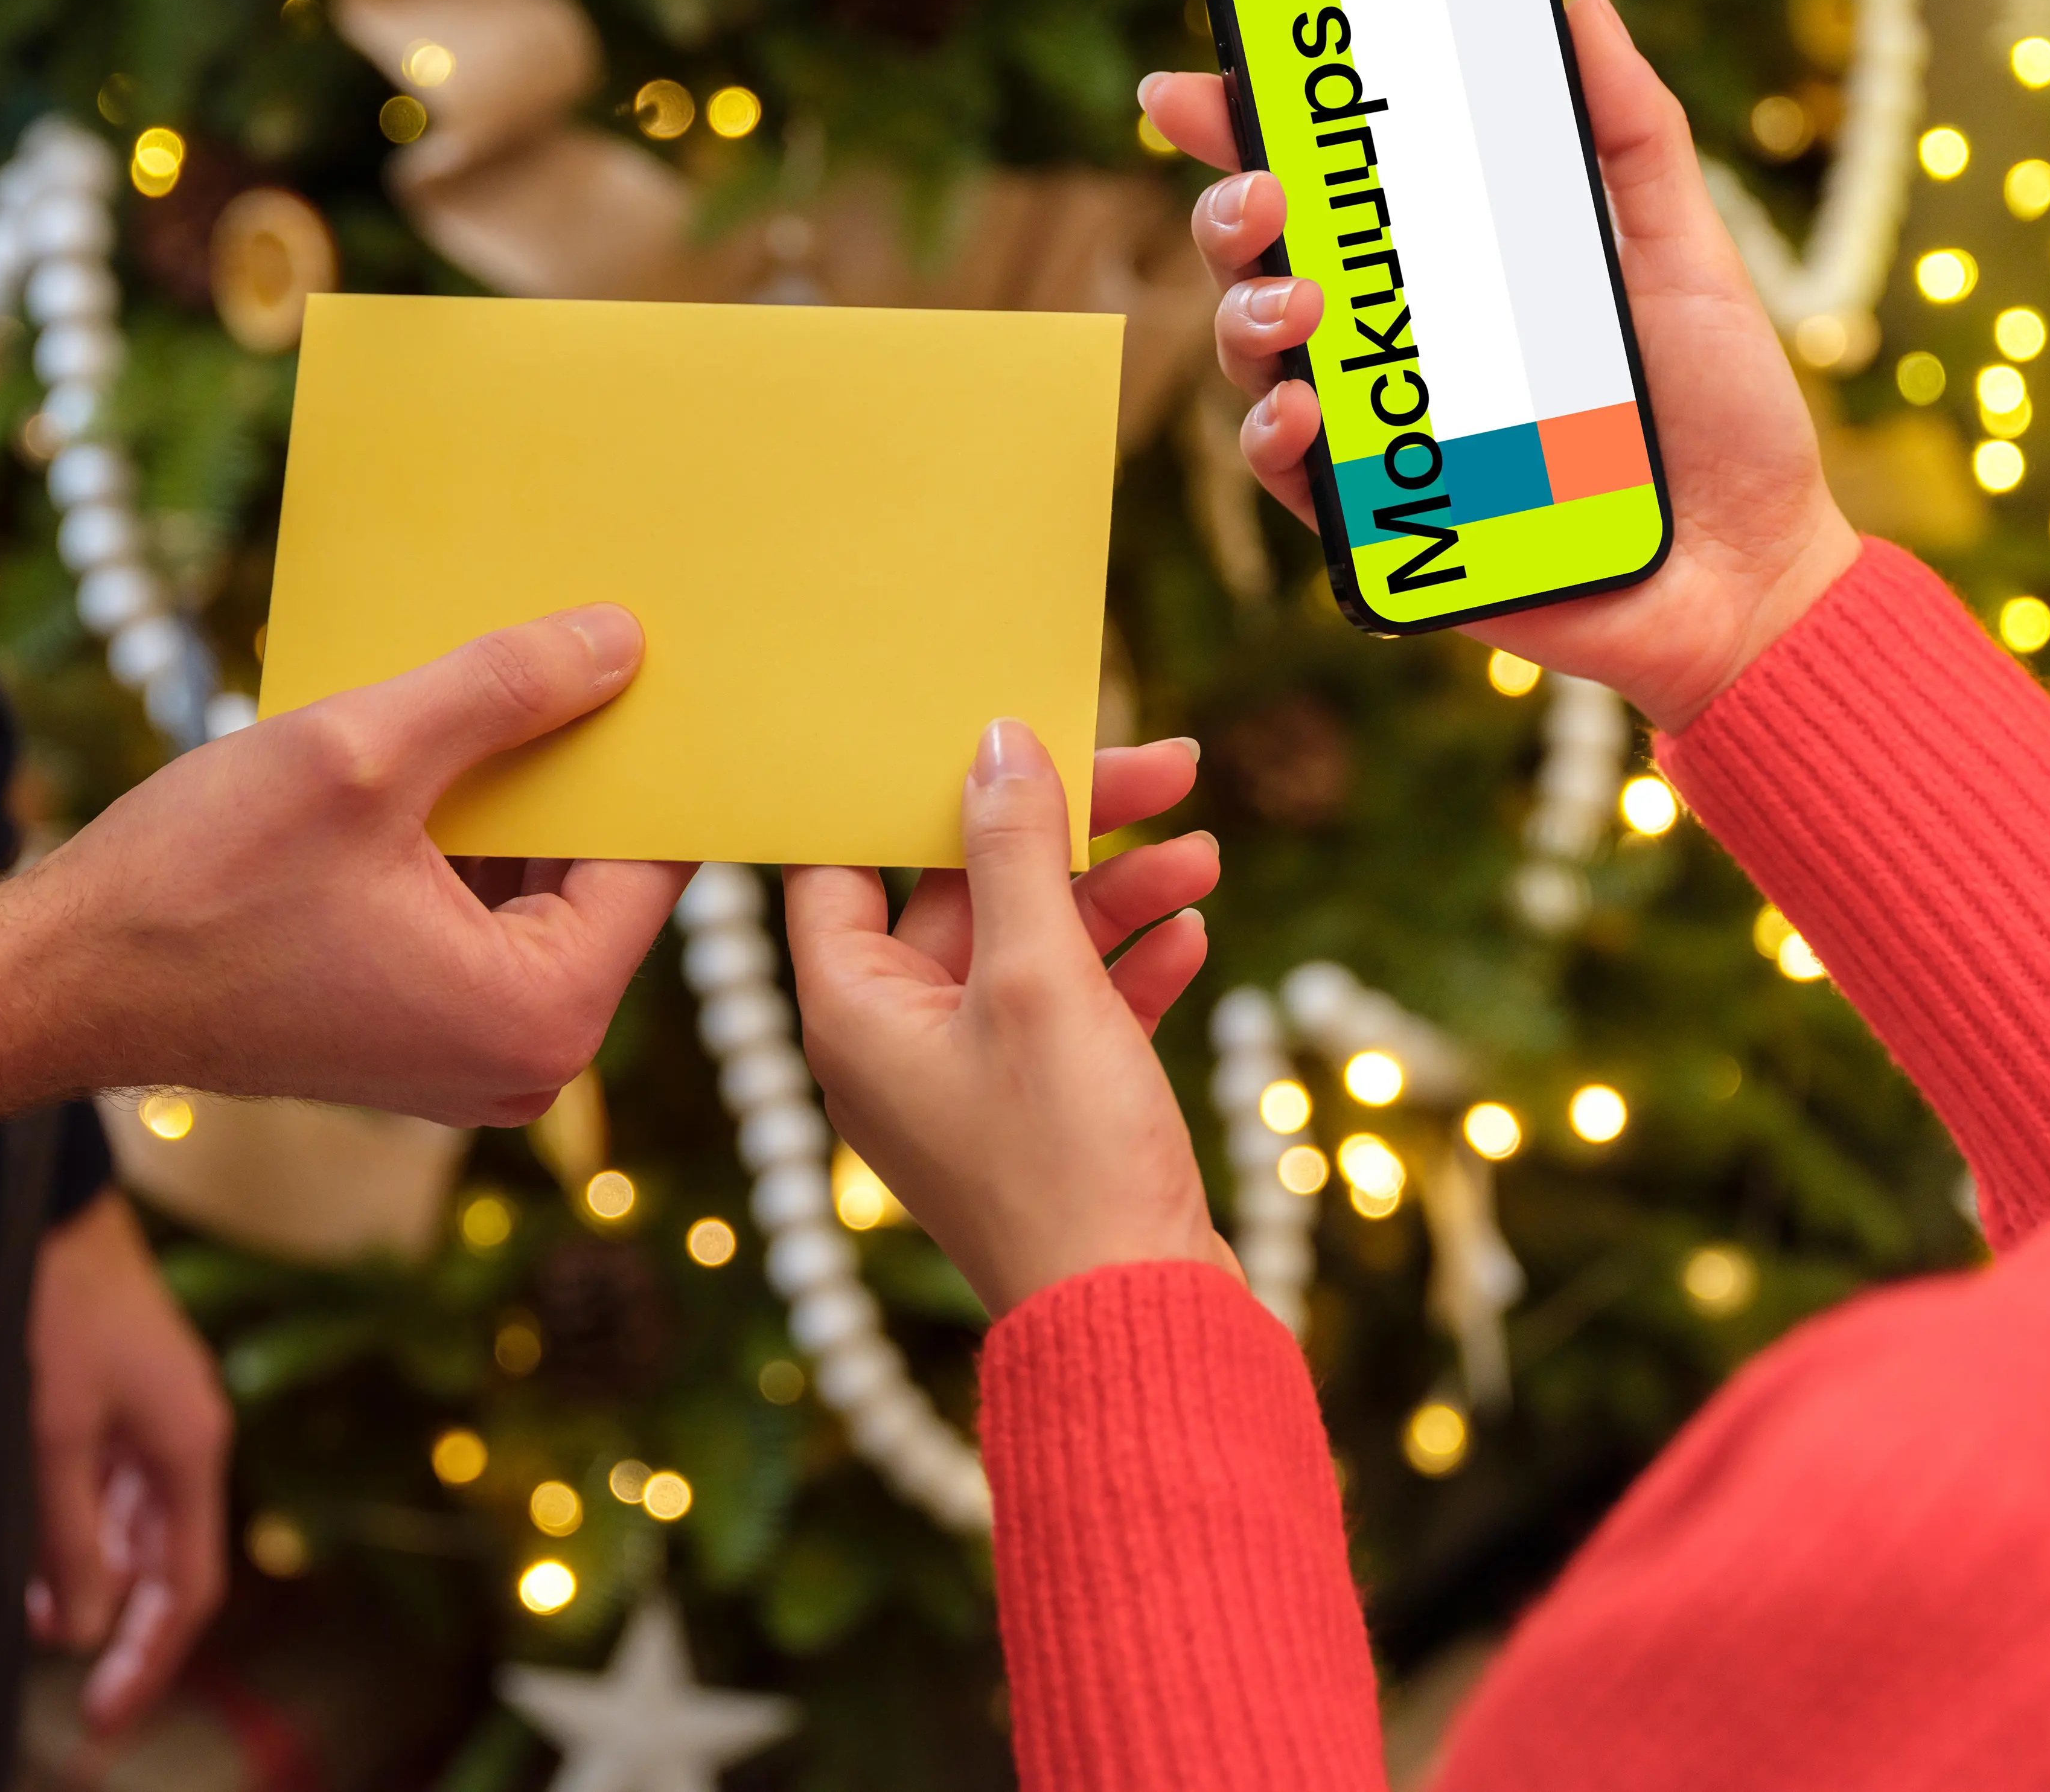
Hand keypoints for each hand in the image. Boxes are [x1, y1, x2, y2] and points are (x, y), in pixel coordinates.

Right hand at [0, 606, 692, 1219]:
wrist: (58, 982)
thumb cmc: (196, 884)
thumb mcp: (363, 755)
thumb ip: (505, 692)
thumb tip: (623, 639)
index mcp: (543, 1014)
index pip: (654, 859)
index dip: (643, 751)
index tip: (645, 659)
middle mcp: (529, 1061)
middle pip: (599, 875)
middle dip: (573, 768)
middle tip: (567, 647)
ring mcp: (473, 1059)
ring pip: (536, 891)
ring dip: (509, 796)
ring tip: (480, 690)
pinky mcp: (419, 1037)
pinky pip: (480, 920)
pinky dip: (462, 842)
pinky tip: (422, 758)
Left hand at [25, 1190, 230, 1734]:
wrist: (51, 1204)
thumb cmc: (56, 1308)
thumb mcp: (52, 1433)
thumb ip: (69, 1537)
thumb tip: (82, 1631)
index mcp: (192, 1446)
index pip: (187, 1586)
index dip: (148, 1660)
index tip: (103, 1722)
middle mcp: (187, 1435)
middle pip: (171, 1562)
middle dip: (127, 1633)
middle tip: (80, 1702)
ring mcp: (159, 1412)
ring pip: (140, 1529)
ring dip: (100, 1583)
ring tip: (38, 1629)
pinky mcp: (126, 1393)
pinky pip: (117, 1490)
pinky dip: (85, 1535)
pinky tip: (40, 1560)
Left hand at [786, 729, 1235, 1317]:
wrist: (1140, 1322)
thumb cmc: (1065, 1160)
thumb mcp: (1039, 977)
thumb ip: (1014, 851)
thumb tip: (994, 744)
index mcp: (852, 1007)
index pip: (848, 858)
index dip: (912, 787)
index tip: (988, 728)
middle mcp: (896, 1039)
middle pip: (964, 887)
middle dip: (1065, 830)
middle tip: (1160, 767)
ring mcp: (970, 1076)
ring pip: (1034, 940)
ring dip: (1116, 892)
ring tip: (1201, 858)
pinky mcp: (1039, 1108)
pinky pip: (1075, 1006)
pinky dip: (1128, 964)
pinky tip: (1191, 934)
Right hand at [1139, 0, 1862, 730]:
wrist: (1754, 566)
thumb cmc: (1721, 413)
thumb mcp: (1687, 252)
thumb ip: (1634, 132)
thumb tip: (1584, 4)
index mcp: (1455, 264)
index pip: (1334, 181)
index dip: (1251, 124)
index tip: (1199, 80)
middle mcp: (1400, 339)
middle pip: (1265, 257)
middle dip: (1232, 207)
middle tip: (1266, 188)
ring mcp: (1384, 428)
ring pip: (1256, 355)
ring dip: (1247, 313)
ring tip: (1301, 299)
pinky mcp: (1387, 523)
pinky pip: (1293, 475)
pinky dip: (1275, 434)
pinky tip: (1302, 405)